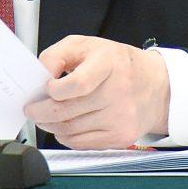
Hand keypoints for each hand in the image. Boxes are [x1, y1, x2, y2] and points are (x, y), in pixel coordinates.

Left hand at [24, 35, 169, 149]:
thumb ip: (58, 55)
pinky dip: (65, 136)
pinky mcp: (120, 136)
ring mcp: (120, 117)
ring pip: (70, 130)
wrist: (155, 86)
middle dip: (40, 111)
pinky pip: (81, 143)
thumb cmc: (116, 63)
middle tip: (32, 108)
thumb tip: (40, 74)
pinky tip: (64, 126)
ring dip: (50, 125)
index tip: (46, 88)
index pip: (78, 84)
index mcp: (109, 63)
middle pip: (67, 111)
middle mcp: (118, 91)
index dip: (54, 90)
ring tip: (45, 116)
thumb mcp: (86, 44)